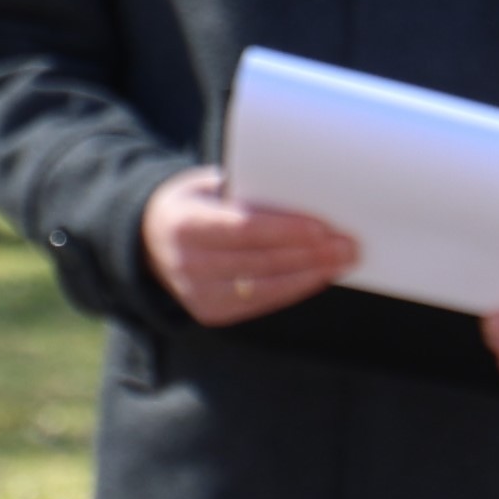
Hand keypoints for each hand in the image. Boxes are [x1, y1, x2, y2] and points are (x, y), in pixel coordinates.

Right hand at [140, 165, 361, 330]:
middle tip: (348, 244)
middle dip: (310, 254)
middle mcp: (187, 263)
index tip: (323, 227)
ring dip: (310, 274)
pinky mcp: (211, 312)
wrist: (150, 242)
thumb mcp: (207, 186)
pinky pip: (261, 302)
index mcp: (185, 224)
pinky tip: (318, 276)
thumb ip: (245, 191)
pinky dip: (293, 288)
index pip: (243, 228)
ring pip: (266, 286)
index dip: (285, 230)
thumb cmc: (194, 205)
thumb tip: (303, 192)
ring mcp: (197, 293)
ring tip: (343, 260)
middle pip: (261, 260)